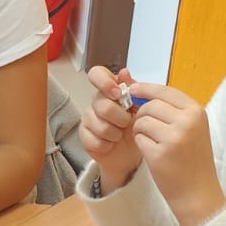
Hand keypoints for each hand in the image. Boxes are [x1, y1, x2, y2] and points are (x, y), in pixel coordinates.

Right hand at [79, 65, 141, 192]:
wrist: (130, 153)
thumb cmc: (135, 126)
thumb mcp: (141, 107)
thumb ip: (133, 89)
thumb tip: (124, 72)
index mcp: (109, 89)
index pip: (96, 74)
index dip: (104, 82)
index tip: (117, 94)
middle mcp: (96, 101)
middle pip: (103, 105)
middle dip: (120, 118)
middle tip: (127, 123)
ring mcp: (88, 118)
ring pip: (101, 126)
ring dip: (115, 134)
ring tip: (120, 135)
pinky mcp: (83, 136)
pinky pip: (95, 141)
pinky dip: (107, 145)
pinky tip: (111, 144)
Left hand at [128, 82, 225, 225]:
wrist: (198, 193)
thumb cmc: (192, 160)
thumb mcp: (192, 129)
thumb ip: (173, 110)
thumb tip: (141, 91)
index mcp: (196, 112)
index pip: (165, 90)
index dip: (146, 88)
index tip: (133, 89)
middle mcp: (187, 121)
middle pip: (149, 106)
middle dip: (141, 115)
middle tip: (144, 128)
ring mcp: (173, 138)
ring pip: (141, 122)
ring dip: (139, 131)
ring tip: (151, 143)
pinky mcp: (159, 154)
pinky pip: (138, 140)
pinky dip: (140, 145)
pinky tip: (152, 154)